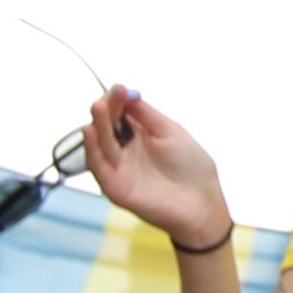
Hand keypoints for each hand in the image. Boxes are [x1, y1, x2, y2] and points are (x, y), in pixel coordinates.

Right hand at [81, 87, 232, 248]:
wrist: (202, 203)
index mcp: (140, 137)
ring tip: (98, 107)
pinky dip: (92, 149)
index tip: (119, 88)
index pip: (120, 114)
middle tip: (108, 96)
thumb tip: (128, 94)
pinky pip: (98, 167)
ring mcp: (118, 169)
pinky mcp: (115, 188)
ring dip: (97, 125)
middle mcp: (125, 151)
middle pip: (107, 127)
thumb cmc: (192, 169)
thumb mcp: (171, 133)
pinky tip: (90, 132)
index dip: (118, 101)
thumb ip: (147, 116)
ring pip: (101, 145)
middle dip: (106, 110)